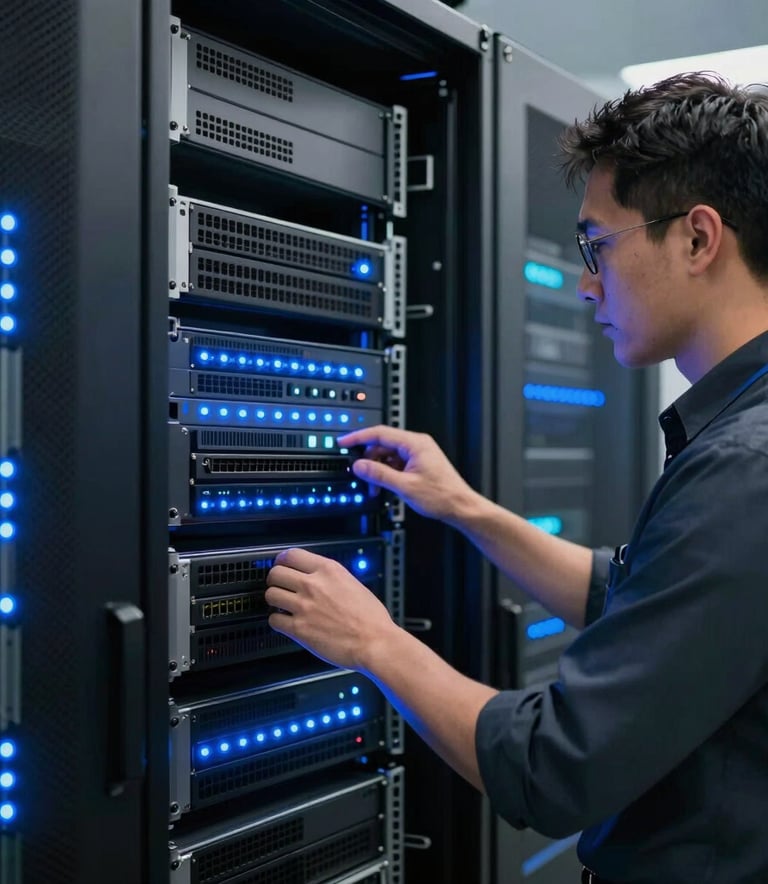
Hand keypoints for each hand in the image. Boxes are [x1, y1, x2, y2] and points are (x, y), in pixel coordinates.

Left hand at [265, 548, 397, 670]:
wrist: (375, 642)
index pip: (291, 555)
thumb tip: (318, 579)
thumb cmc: (371, 618)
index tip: (281, 564)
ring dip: (275, 600)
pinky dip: (277, 621)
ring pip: (271, 594)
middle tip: (280, 585)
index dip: (282, 560)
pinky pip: (274, 620)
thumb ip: (331, 578)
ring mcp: (304, 607)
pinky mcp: (299, 629)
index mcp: (328, 570)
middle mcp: (313, 585)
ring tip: (282, 604)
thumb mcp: (353, 583)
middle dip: (275, 579)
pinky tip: (286, 622)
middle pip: (276, 573)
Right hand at [338, 425, 473, 522]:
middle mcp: (417, 445)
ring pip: (388, 456)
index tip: (344, 443)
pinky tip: (384, 487)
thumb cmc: (442, 495)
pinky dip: (387, 474)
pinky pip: (396, 463)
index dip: (358, 437)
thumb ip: (379, 474)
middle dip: (368, 460)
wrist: (460, 506)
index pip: (379, 433)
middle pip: (382, 445)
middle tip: (359, 474)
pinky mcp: (418, 464)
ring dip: (377, 470)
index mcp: (415, 443)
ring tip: (374, 487)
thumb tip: (360, 465)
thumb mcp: (404, 486)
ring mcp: (418, 454)